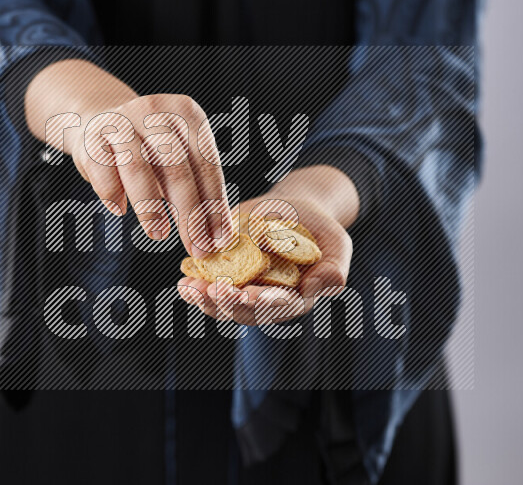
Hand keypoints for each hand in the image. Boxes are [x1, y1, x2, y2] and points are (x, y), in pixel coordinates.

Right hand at [62, 93, 233, 258]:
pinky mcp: (91, 137)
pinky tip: (120, 210)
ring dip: (150, 208)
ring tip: (159, 234)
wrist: (99, 121)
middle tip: (197, 247)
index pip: (206, 163)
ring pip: (138, 168)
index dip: (215, 204)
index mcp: (187, 113)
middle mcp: (155, 111)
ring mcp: (120, 122)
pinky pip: (103, 169)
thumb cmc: (149, 149)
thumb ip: (199, 187)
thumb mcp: (179, 157)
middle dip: (190, 214)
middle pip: (176, 168)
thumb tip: (217, 236)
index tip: (220, 239)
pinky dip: (113, 193)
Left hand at [177, 192, 353, 325]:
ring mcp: (244, 291)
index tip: (246, 296)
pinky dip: (195, 287)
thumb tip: (313, 289)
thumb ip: (334, 271)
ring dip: (205, 300)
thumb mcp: (337, 243)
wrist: (294, 209)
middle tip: (213, 290)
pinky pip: (208, 288)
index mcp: (295, 298)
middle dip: (227, 304)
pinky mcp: (226, 276)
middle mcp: (266, 301)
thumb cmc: (319, 229)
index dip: (261, 304)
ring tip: (190, 288)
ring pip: (222, 306)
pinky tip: (184, 279)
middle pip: (245, 312)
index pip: (278, 308)